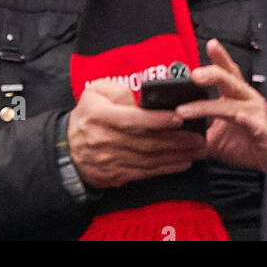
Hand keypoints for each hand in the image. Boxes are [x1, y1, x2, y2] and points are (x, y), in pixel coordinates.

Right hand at [67, 79, 206, 188]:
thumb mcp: (95, 92)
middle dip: (176, 140)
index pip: (132, 119)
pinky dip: (166, 168)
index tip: (179, 117)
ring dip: (176, 155)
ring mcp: (112, 160)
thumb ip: (119, 91)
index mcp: (99, 116)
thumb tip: (144, 98)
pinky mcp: (118, 175)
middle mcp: (106, 140)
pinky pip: (146, 172)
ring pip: (149, 159)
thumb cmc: (87, 115)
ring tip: (197, 149)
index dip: (157, 120)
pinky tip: (182, 163)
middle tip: (198, 137)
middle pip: (146, 142)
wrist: (68, 150)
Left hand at [174, 38, 266, 171]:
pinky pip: (253, 124)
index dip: (219, 57)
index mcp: (235, 95)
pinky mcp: (263, 131)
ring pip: (231, 104)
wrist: (266, 165)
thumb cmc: (244, 146)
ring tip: (187, 110)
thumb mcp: (213, 138)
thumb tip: (171, 131)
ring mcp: (256, 113)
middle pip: (230, 79)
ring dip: (207, 107)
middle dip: (212, 74)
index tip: (210, 44)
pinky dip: (246, 120)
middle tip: (194, 74)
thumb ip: (195, 131)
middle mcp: (246, 99)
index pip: (225, 72)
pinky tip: (239, 117)